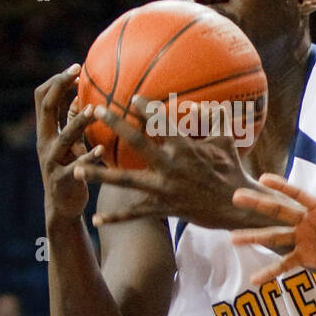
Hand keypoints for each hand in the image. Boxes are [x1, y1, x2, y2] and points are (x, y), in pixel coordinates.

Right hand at [35, 64, 104, 227]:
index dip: (57, 81)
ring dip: (78, 122)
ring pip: (64, 137)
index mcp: (47, 130)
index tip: (76, 66)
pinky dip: (89, 157)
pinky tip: (102, 149)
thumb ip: (72, 122)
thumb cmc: (72, 167)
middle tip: (77, 74)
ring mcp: (52, 160)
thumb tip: (84, 97)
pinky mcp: (63, 179)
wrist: (63, 205)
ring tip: (93, 110)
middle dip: (59, 88)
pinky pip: (76, 166)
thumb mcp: (70, 143)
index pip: (44, 98)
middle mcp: (46, 141)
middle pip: (47, 109)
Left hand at [70, 98, 266, 230]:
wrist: (237, 207)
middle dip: (116, 124)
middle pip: (137, 142)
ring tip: (77, 170)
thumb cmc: (232, 171)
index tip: (130, 97)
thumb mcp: (227, 142)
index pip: (161, 122)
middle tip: (95, 110)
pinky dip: (116, 216)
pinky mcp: (163, 208)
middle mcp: (170, 165)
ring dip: (100, 175)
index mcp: (185, 147)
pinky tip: (96, 218)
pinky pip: (136, 213)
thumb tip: (202, 103)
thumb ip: (215, 119)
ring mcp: (164, 188)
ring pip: (126, 180)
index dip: (145, 107)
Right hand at [230, 173, 315, 285]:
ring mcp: (305, 240)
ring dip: (254, 238)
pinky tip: (255, 280)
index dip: (282, 186)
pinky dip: (271, 273)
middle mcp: (307, 221)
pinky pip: (285, 265)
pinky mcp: (307, 257)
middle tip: (236, 197)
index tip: (263, 178)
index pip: (298, 195)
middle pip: (279, 211)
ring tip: (232, 239)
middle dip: (258, 205)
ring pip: (276, 237)